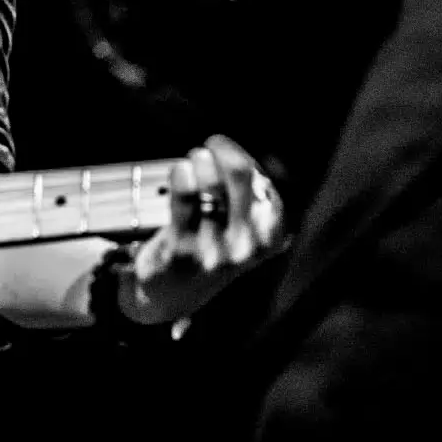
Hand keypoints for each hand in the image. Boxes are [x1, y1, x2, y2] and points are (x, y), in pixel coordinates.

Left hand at [117, 135, 286, 327]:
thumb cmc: (210, 246)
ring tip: (192, 161)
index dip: (239, 157)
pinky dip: (181, 176)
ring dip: (197, 161)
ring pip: (208, 182)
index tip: (222, 149)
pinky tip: (180, 171)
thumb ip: (246, 193)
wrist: (171, 295)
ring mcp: (214, 252)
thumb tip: (231, 155)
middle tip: (208, 147)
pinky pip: (184, 199)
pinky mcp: (182, 252)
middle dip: (220, 150)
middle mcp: (246, 247)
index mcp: (269, 237)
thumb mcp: (241, 226)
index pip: (261, 180)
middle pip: (239, 173)